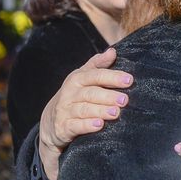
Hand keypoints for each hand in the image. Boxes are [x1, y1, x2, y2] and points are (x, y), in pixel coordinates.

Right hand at [38, 47, 132, 179]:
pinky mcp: (63, 127)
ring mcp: (65, 111)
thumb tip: (112, 51)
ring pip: (84, 109)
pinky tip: (99, 125)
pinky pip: (75, 126)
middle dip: (108, 96)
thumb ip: (97, 65)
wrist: (51, 121)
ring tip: (116, 112)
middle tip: (125, 100)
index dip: (112, 77)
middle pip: (90, 93)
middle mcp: (69, 93)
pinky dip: (87, 125)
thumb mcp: (82, 78)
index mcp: (76, 79)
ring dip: (100, 110)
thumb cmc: (74, 96)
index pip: (95, 75)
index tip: (129, 80)